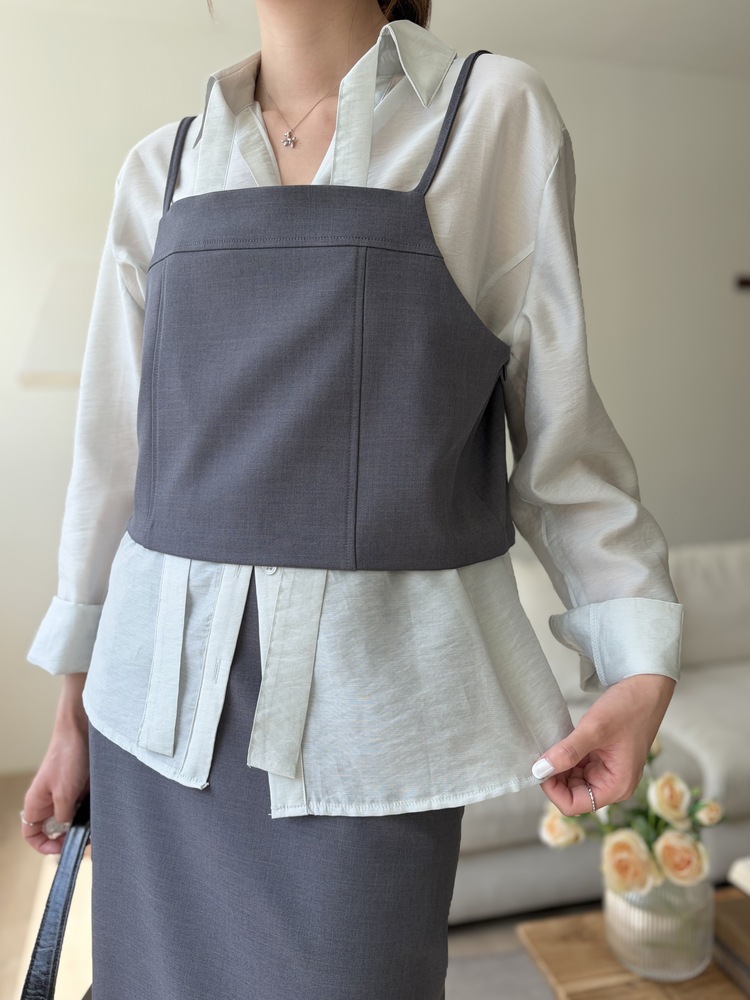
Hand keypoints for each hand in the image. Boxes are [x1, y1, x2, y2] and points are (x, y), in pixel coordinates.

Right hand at [21, 673, 90, 855]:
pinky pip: (85, 805)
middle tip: (86, 842)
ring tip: (98, 831)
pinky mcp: (82, 785)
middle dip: (69, 838)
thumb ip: (63, 815)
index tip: (60, 848)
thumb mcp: (64, 793)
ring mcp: (66, 792)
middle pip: (54, 828)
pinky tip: (103, 814)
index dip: (42, 845)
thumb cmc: (68, 756)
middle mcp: (50, 799)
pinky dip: (93, 812)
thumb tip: (67, 829)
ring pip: (72, 818)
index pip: (31, 832)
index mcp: (37, 802)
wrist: (83, 729)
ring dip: (83, 826)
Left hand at [531, 673, 675, 816]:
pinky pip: (579, 765)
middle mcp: (613, 784)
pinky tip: (560, 742)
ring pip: (573, 780)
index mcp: (616, 786)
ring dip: (559, 766)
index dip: (552, 790)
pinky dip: (567, 756)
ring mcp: (608, 771)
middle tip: (541, 753)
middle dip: (555, 777)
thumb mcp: (594, 730)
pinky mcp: (604, 759)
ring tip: (550, 745)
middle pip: (572, 794)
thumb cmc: (628, 708)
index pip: (574, 805)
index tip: (539, 768)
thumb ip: (567, 752)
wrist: (646, 688)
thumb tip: (540, 770)